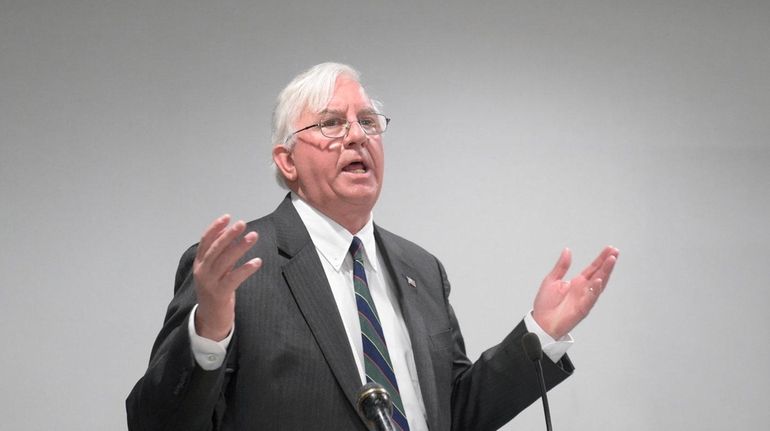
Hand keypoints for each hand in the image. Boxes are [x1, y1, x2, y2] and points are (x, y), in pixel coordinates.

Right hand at [193, 214, 261, 340]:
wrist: (210, 320)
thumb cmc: (216, 292)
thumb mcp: (215, 272)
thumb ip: (221, 256)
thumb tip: (232, 236)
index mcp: (200, 264)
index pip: (206, 241)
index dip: (216, 228)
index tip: (228, 217)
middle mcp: (202, 271)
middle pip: (215, 249)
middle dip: (229, 234)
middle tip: (242, 223)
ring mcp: (209, 283)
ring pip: (225, 261)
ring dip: (240, 247)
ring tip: (253, 236)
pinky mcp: (220, 294)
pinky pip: (234, 278)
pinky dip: (246, 269)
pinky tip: (257, 261)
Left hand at [532, 246, 618, 339]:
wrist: (540, 322)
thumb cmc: (546, 304)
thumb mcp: (552, 280)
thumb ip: (561, 266)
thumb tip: (567, 251)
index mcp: (577, 282)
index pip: (593, 268)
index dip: (601, 259)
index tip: (610, 249)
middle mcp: (584, 290)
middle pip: (599, 274)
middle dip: (607, 263)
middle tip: (615, 252)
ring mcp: (584, 299)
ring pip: (599, 285)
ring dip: (606, 273)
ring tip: (611, 261)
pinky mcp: (582, 309)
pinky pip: (590, 299)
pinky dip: (595, 290)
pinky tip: (599, 280)